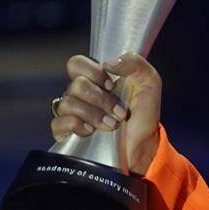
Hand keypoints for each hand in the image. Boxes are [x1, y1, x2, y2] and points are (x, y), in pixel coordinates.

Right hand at [51, 52, 162, 176]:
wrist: (144, 146)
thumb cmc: (143, 114)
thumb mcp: (150, 83)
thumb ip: (135, 63)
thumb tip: (108, 63)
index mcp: (96, 80)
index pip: (77, 64)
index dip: (94, 73)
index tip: (112, 86)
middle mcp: (81, 94)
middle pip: (76, 85)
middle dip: (102, 100)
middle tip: (119, 112)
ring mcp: (72, 113)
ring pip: (68, 104)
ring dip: (94, 115)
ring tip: (111, 125)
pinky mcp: (67, 132)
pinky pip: (58, 123)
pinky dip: (75, 125)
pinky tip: (91, 131)